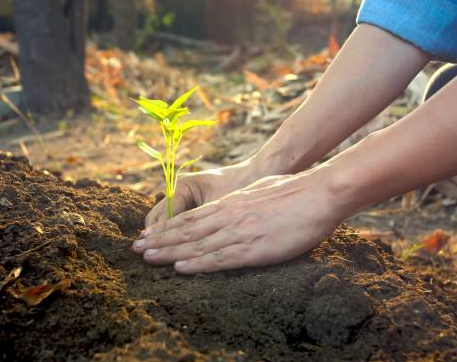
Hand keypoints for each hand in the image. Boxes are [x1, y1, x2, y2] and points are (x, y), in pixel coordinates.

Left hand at [132, 169, 343, 273]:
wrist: (319, 192)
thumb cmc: (295, 189)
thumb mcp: (262, 189)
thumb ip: (244, 200)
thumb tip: (236, 205)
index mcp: (232, 204)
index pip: (192, 217)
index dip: (168, 227)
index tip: (150, 234)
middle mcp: (230, 216)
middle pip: (187, 230)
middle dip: (160, 240)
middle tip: (136, 249)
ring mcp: (241, 232)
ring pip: (197, 244)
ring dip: (170, 252)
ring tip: (147, 258)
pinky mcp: (255, 248)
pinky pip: (220, 258)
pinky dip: (197, 264)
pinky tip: (180, 267)